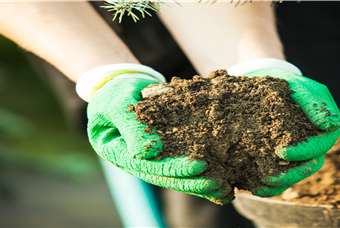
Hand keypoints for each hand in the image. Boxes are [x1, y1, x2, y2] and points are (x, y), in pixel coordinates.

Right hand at [78, 64, 232, 203]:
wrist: (118, 86)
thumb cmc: (115, 91)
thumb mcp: (117, 104)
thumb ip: (130, 126)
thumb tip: (147, 153)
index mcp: (119, 153)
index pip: (149, 166)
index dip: (175, 168)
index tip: (200, 165)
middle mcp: (135, 161)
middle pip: (166, 177)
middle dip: (193, 181)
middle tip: (219, 183)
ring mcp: (150, 159)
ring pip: (176, 177)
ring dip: (200, 183)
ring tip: (224, 187)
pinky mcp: (164, 153)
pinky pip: (182, 165)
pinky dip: (201, 174)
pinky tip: (221, 180)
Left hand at [228, 59, 339, 196]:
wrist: (268, 87)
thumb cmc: (288, 85)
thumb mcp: (301, 88)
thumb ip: (315, 104)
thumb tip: (331, 125)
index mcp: (326, 129)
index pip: (320, 146)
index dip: (303, 152)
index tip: (281, 152)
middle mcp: (317, 145)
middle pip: (310, 166)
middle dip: (290, 174)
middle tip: (267, 176)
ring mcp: (302, 155)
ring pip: (297, 175)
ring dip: (280, 183)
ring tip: (259, 185)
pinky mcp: (286, 161)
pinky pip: (282, 179)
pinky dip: (270, 186)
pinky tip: (255, 187)